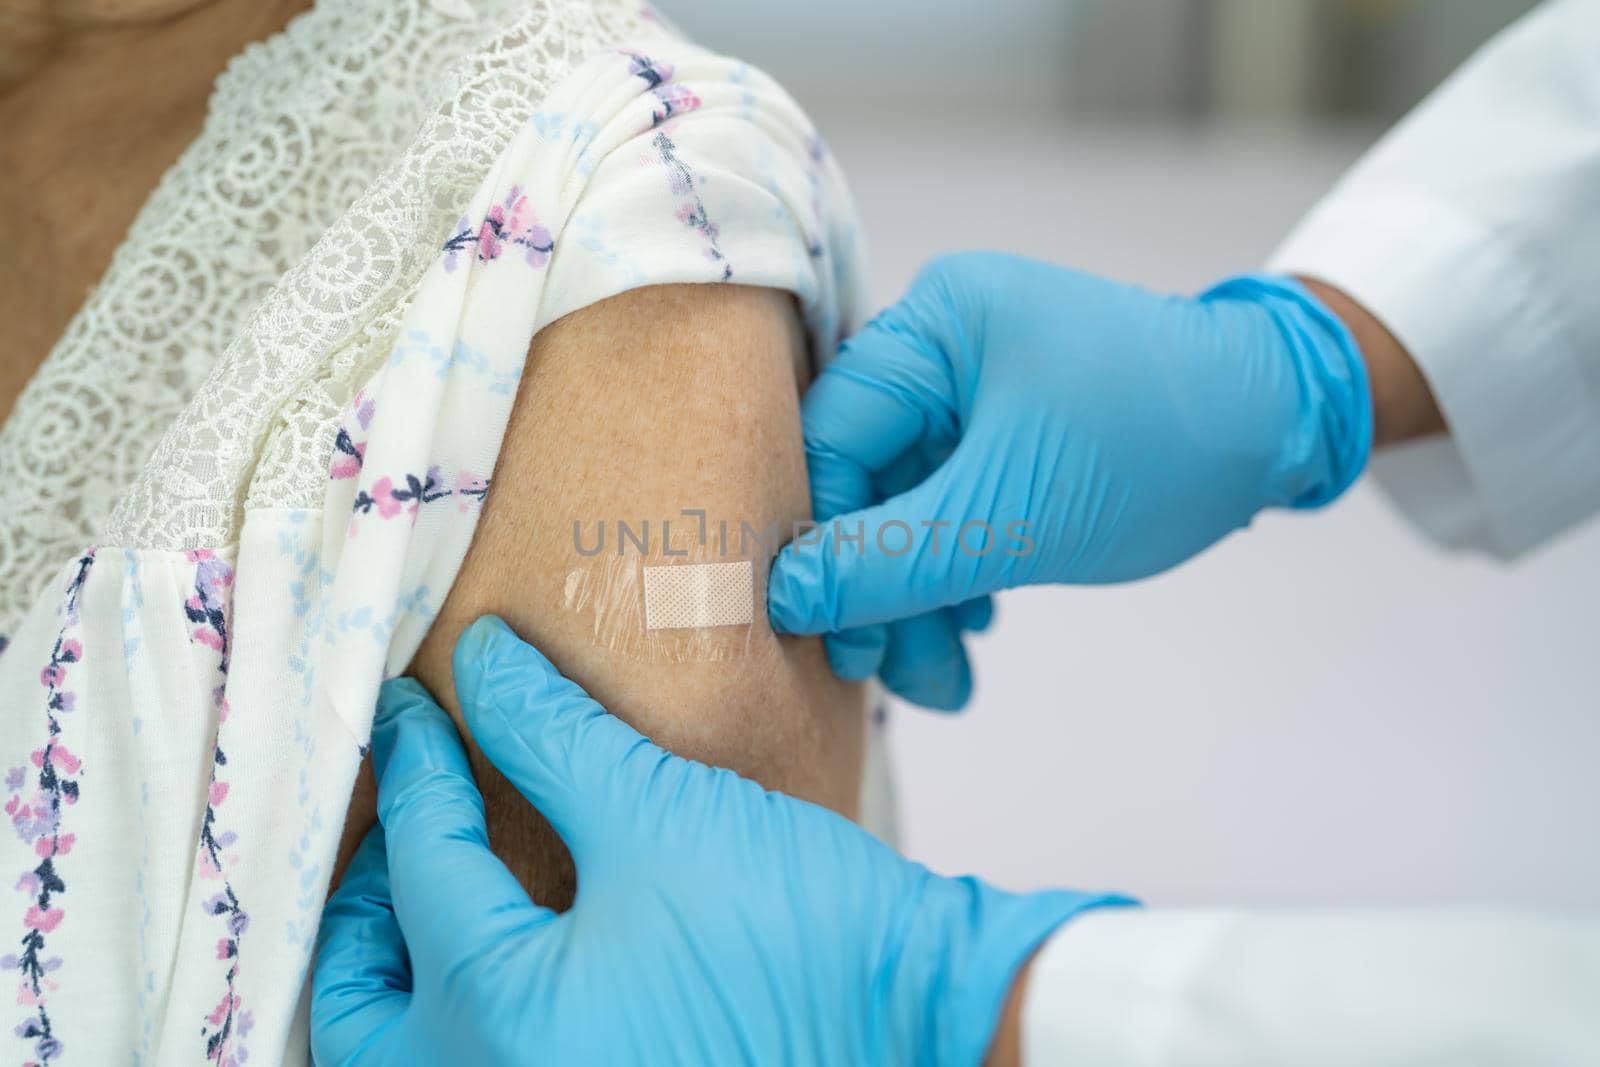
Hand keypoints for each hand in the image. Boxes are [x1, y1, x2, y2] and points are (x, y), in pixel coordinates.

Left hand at [311, 616, 1125, 1065]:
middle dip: (360, 909)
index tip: (410, 711)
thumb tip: (481, 664)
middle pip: (360, 1012)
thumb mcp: (664, 814)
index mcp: (505, 1024)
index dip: (412, 773)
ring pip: (412, 1056)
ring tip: (435, 887)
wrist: (928, 1018)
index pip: (419, 873)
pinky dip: (464, 1012)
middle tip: (397, 824)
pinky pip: (486, 1063)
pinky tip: (505, 945)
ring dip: (402, 972)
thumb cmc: (804, 929)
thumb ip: (552, 735)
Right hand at [768, 253, 1370, 706]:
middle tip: (885, 675)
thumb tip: (786, 598)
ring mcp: (978, 385)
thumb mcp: (1014, 516)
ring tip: (942, 680)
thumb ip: (892, 560)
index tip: (822, 632)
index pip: (833, 437)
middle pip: (868, 478)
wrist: (1284, 428)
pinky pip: (954, 500)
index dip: (819, 539)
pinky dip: (959, 567)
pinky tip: (974, 625)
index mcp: (936, 323)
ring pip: (910, 502)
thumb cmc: (1159, 450)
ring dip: (919, 593)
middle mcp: (944, 342)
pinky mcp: (1010, 425)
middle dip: (880, 584)